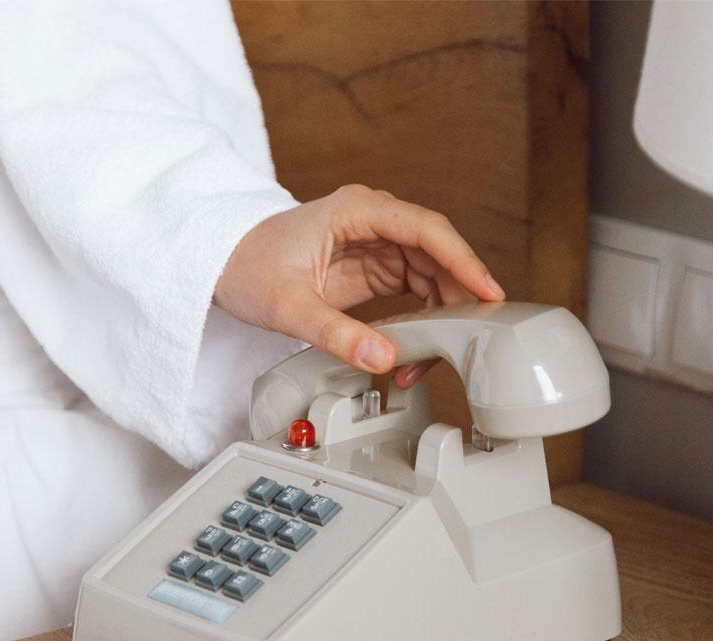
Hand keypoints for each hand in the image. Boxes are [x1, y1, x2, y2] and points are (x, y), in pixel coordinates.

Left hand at [214, 184, 504, 387]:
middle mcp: (375, 222)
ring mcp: (377, 245)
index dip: (462, 259)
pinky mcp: (374, 269)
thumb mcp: (288, 305)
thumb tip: (385, 358)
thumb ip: (336, 332)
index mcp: (357, 211)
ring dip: (441, 312)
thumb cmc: (248, 267)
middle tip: (470, 337)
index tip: (488, 291)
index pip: (425, 229)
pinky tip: (419, 346)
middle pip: (437, 253)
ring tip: (432, 355)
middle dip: (457, 295)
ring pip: (432, 274)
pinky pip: (416, 289)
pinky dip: (424, 317)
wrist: (224, 265)